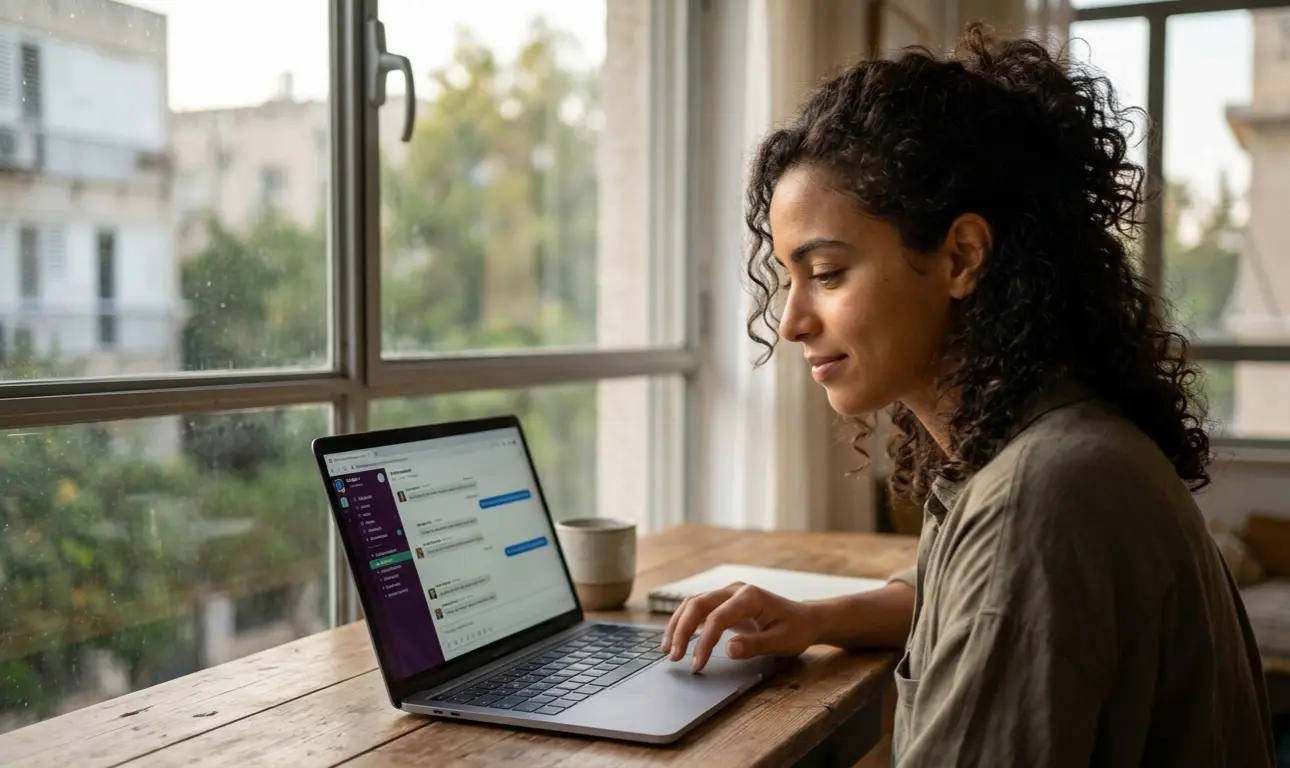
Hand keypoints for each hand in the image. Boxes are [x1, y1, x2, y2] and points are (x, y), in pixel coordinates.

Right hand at [661, 582, 819, 672]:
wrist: (805, 618)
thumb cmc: (796, 629)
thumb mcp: (782, 641)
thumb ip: (755, 645)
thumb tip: (728, 649)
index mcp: (750, 596)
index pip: (717, 618)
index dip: (703, 642)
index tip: (697, 665)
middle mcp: (734, 590)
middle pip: (697, 604)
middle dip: (681, 630)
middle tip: (673, 656)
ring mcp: (727, 594)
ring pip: (692, 603)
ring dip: (677, 625)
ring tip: (667, 649)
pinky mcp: (723, 602)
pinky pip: (697, 608)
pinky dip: (683, 622)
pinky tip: (675, 639)